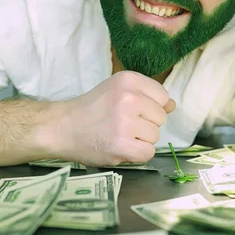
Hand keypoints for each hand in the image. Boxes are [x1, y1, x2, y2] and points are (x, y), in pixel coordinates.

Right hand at [56, 71, 175, 166]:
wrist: (61, 128)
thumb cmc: (91, 109)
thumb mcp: (117, 92)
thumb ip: (146, 97)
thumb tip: (173, 105)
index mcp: (128, 79)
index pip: (163, 96)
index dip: (150, 107)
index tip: (130, 110)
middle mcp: (129, 98)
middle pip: (161, 118)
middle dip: (145, 124)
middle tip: (120, 124)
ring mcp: (125, 122)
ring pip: (155, 136)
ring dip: (140, 140)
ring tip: (118, 135)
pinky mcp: (122, 144)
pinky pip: (148, 153)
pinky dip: (136, 154)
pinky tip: (120, 147)